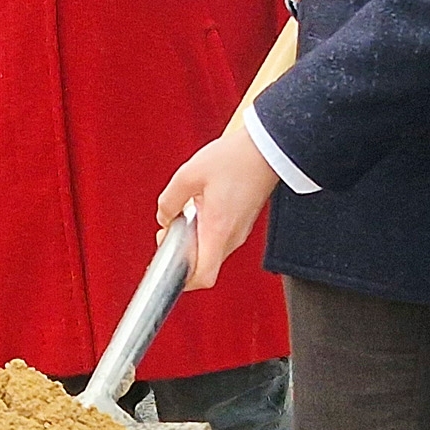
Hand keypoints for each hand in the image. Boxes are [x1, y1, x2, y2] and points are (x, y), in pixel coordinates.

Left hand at [157, 130, 281, 289]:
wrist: (267, 148)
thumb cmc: (235, 159)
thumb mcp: (189, 174)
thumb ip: (170, 200)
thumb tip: (163, 217)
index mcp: (218, 230)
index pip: (203, 276)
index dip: (183, 280)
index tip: (167, 264)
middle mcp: (232, 236)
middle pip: (204, 266)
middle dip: (182, 255)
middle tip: (169, 231)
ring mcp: (240, 231)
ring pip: (211, 252)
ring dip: (194, 242)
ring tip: (184, 216)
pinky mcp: (243, 222)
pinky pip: (220, 238)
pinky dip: (205, 232)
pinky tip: (199, 210)